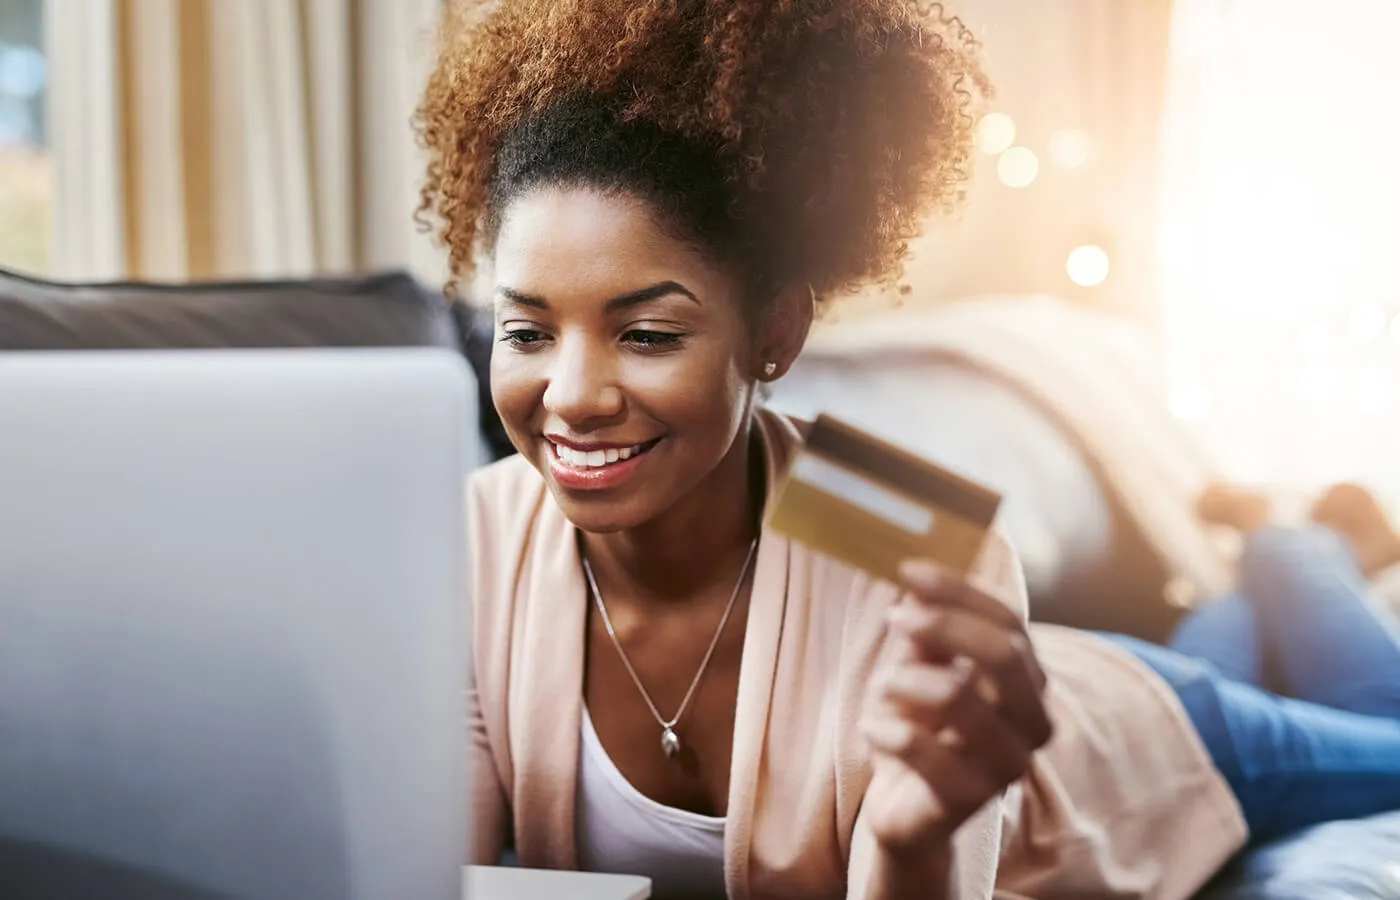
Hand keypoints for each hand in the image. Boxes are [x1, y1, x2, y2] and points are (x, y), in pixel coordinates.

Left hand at [860, 559, 1051, 853]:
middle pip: (1004, 654)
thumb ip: (925, 630)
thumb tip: (916, 580)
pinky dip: (883, 727)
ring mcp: (1008, 765)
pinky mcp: (971, 799)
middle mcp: (1032, 724)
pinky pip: (919, 746)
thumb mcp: (919, 669)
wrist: (905, 808)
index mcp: (1027, 684)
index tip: (908, 571)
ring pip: (957, 695)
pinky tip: (873, 730)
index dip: (960, 592)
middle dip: (943, 626)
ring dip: (902, 681)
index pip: (1010, 623)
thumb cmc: (918, 728)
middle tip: (894, 619)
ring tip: (881, 691)